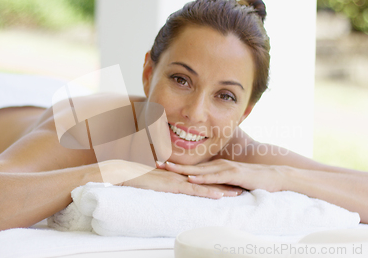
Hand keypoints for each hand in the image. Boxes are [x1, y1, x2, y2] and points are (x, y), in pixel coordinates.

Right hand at [104, 160, 241, 198]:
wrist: (124, 172)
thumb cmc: (136, 176)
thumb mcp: (155, 179)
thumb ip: (164, 181)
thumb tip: (169, 185)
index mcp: (178, 174)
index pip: (201, 177)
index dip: (216, 179)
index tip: (230, 182)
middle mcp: (181, 175)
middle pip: (208, 180)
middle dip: (226, 183)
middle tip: (242, 186)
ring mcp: (178, 179)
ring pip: (205, 184)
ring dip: (222, 189)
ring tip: (238, 193)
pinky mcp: (174, 185)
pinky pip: (194, 190)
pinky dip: (207, 192)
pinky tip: (219, 195)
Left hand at [159, 159, 286, 191]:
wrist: (273, 176)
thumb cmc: (252, 179)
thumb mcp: (231, 179)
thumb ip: (218, 180)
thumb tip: (205, 185)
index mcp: (215, 166)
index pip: (191, 166)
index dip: (175, 165)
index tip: (159, 163)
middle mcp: (217, 164)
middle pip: (190, 166)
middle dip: (172, 164)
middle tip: (154, 162)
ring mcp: (225, 168)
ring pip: (199, 170)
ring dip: (182, 170)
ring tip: (166, 168)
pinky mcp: (233, 174)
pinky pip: (214, 177)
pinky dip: (201, 179)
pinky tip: (191, 179)